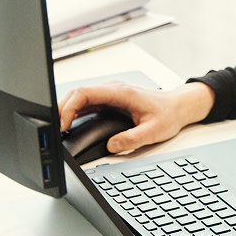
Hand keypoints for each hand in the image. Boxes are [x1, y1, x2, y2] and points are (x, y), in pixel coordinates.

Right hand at [58, 81, 215, 154]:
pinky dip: (75, 114)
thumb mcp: (153, 131)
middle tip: (54, 130)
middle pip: (77, 94)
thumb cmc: (169, 114)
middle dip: (61, 110)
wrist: (180, 106)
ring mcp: (110, 95)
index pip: (85, 93)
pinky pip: (87, 104)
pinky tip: (70, 126)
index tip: (61, 124)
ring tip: (58, 130)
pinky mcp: (110, 101)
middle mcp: (113, 90)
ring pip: (80, 98)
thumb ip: (132, 139)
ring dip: (66, 111)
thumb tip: (111, 145)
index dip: (68, 107)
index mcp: (121, 92)